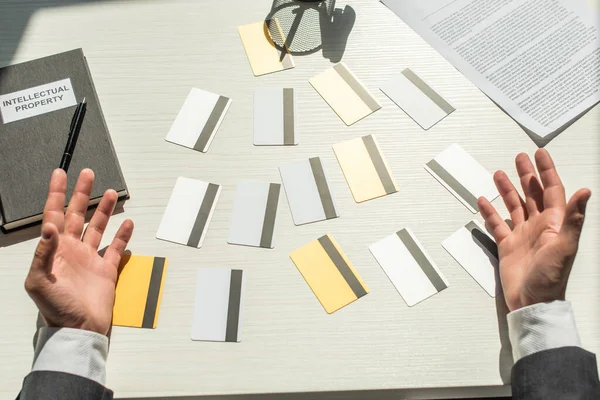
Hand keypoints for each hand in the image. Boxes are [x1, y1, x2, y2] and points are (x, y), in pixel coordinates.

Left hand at [25, 169, 133, 334]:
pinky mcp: (106, 269)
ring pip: (98, 227)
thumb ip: (44, 253)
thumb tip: (50, 227)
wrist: (79, 329)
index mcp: (56, 250)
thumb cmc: (56, 309)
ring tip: (111, 193)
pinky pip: (116, 248)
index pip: (55, 215)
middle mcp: (72, 250)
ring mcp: (90, 258)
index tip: (60, 174)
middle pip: (78, 214)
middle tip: (87, 174)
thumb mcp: (39, 282)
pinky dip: (123, 236)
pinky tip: (128, 224)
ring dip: (104, 210)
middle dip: (82, 194)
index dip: (56, 194)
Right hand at [478, 149, 590, 311]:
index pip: (552, 191)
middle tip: (519, 158)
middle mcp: (539, 225)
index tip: (540, 154)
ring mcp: (522, 235)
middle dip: (526, 175)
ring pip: (514, 206)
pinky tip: (483, 201)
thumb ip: (573, 219)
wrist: (532, 302)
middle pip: (532, 194)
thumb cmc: (550, 277)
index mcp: (554, 223)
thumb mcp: (565, 247)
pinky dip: (490, 212)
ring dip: (507, 190)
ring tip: (497, 173)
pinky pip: (497, 224)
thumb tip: (585, 191)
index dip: (547, 171)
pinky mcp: (507, 246)